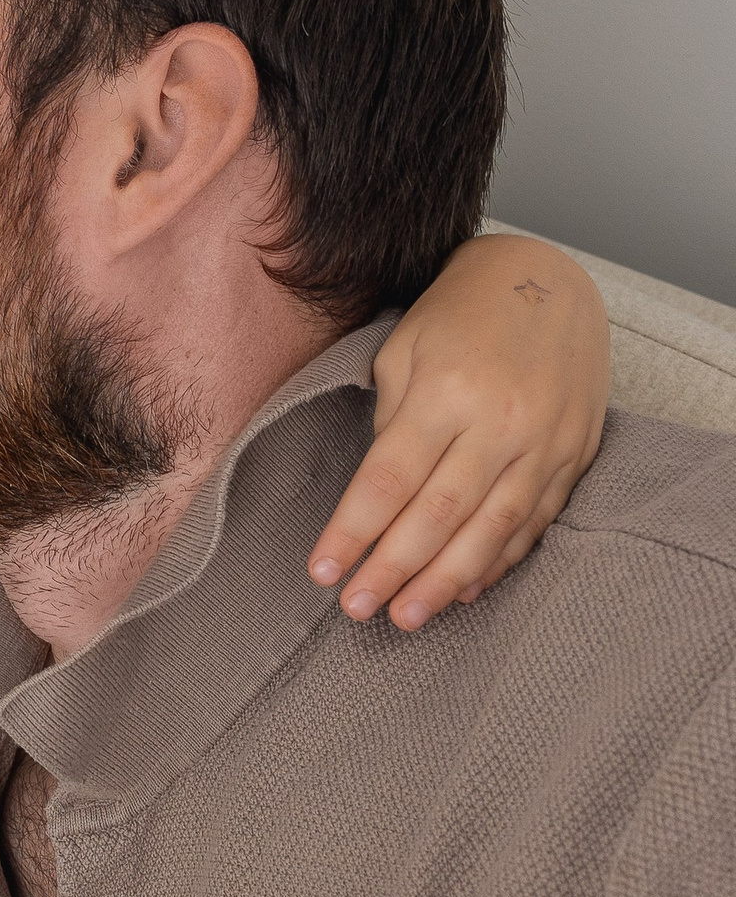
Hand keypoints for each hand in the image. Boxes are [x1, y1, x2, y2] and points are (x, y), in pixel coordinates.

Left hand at [309, 234, 608, 629]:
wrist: (549, 279)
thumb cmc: (460, 314)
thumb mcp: (405, 350)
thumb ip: (391, 425)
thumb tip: (378, 499)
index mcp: (448, 391)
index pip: (390, 480)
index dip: (354, 531)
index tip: (322, 571)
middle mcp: (502, 422)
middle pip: (440, 515)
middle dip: (394, 569)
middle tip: (358, 610)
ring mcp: (546, 443)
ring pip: (492, 529)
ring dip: (446, 581)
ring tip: (408, 616)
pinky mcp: (574, 455)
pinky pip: (535, 521)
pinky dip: (500, 561)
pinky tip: (466, 589)